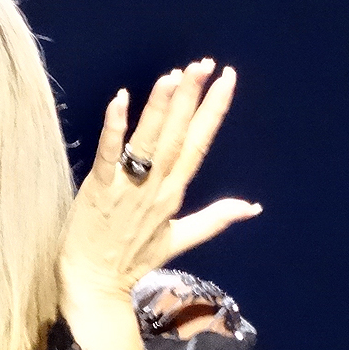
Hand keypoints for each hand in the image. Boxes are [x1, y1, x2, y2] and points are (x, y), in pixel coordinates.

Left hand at [59, 58, 260, 301]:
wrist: (95, 285)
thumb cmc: (130, 261)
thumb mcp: (178, 239)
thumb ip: (214, 219)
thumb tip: (253, 208)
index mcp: (174, 194)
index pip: (199, 145)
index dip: (213, 111)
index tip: (227, 79)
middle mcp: (156, 187)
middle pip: (179, 135)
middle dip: (193, 97)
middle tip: (205, 64)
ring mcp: (128, 188)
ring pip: (149, 141)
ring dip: (163, 107)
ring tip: (175, 75)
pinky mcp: (99, 189)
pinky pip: (110, 153)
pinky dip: (116, 127)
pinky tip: (121, 99)